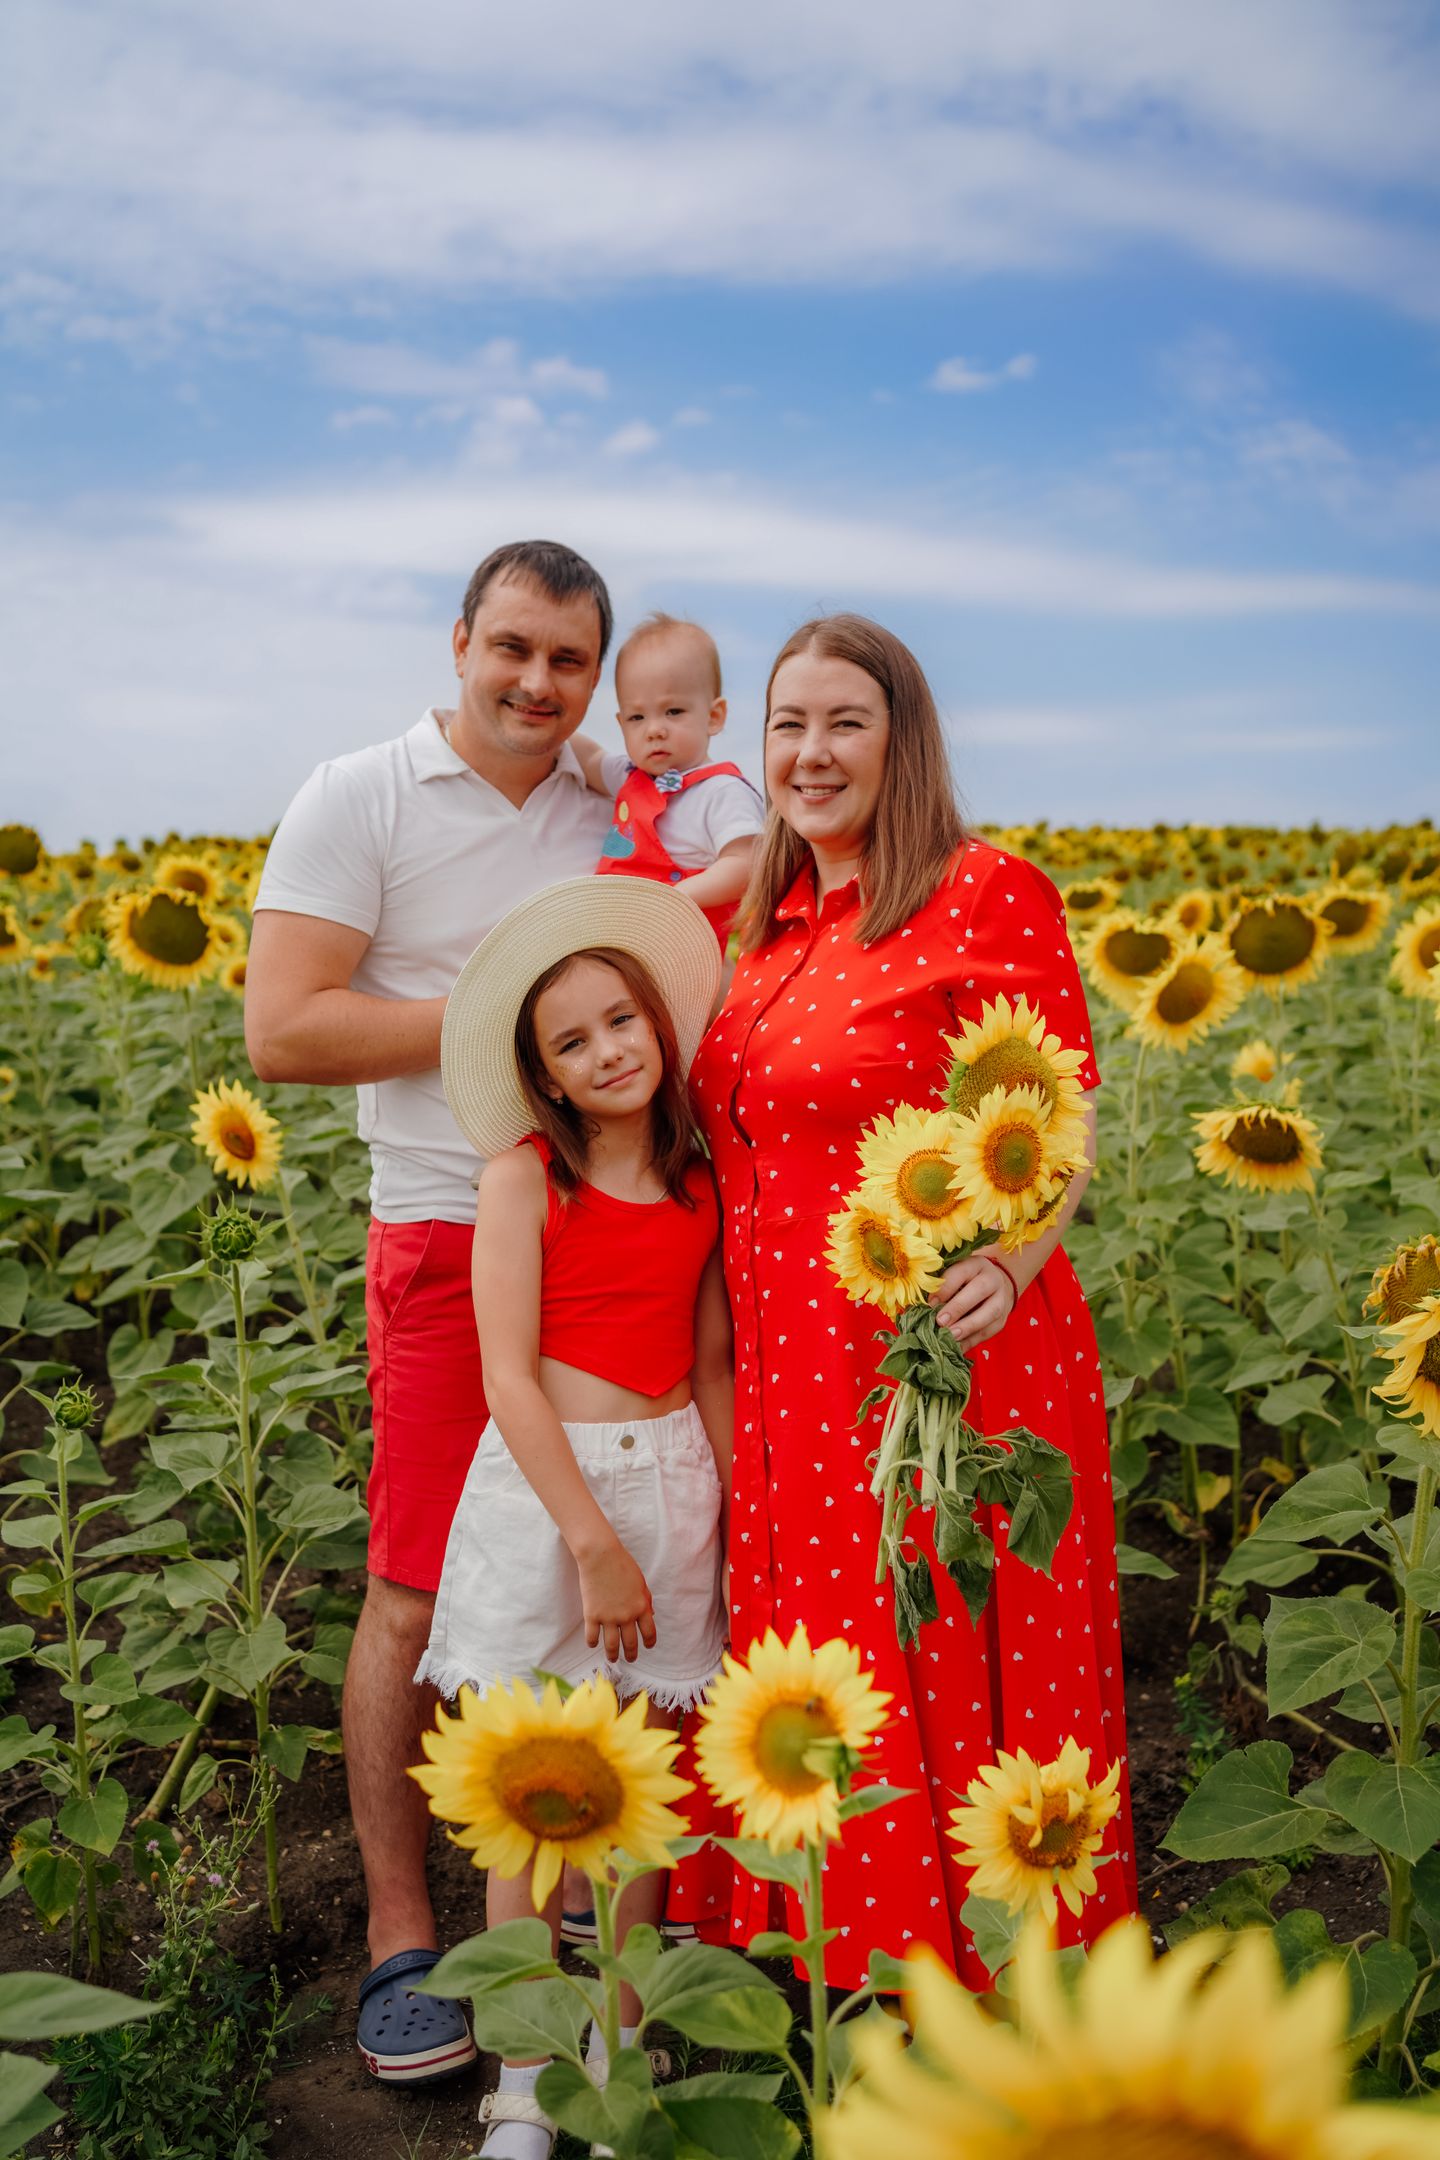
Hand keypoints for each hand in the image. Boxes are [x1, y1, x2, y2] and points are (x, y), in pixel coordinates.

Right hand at [578, 1541, 657, 1663]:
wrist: (601, 1556)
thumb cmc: (622, 1565)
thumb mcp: (641, 1582)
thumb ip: (646, 1600)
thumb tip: (651, 1615)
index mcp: (641, 1607)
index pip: (649, 1632)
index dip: (649, 1642)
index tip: (647, 1646)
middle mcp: (626, 1616)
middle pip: (630, 1643)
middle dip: (631, 1654)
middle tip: (631, 1659)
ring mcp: (608, 1617)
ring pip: (611, 1646)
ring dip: (613, 1655)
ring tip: (613, 1659)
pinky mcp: (592, 1615)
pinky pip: (592, 1637)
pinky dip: (592, 1643)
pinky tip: (593, 1644)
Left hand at [930, 1254, 1016, 1351]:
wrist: (995, 1286)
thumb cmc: (965, 1280)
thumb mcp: (953, 1275)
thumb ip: (939, 1287)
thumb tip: (918, 1307)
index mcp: (975, 1264)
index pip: (961, 1272)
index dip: (945, 1288)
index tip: (930, 1303)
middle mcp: (991, 1279)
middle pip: (979, 1290)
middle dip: (958, 1307)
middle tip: (940, 1321)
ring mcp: (1001, 1300)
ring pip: (989, 1313)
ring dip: (968, 1327)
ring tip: (950, 1337)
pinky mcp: (1001, 1320)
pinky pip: (988, 1332)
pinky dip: (971, 1341)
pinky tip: (956, 1347)